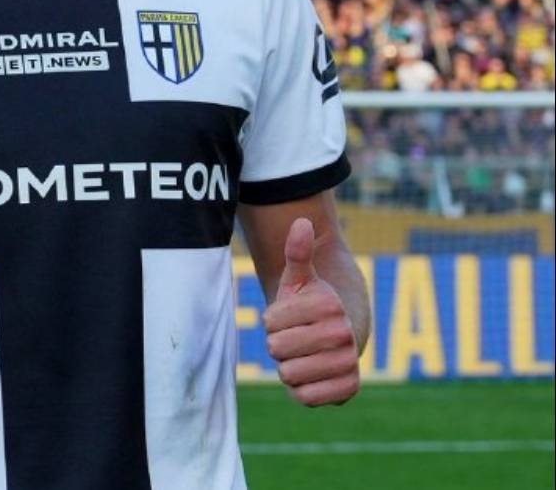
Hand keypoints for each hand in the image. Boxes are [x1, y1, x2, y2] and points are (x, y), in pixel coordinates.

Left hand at [263, 218, 358, 406]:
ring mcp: (347, 363)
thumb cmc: (309, 305)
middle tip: (294, 337)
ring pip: (288, 374)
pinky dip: (300, 390)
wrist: (334, 336)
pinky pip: (305, 397)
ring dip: (288, 367)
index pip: (271, 321)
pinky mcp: (347, 390)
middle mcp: (343, 334)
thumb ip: (296, 252)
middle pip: (277, 348)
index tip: (288, 316)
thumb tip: (302, 221)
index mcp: (329, 304)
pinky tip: (310, 375)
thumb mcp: (299, 277)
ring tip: (302, 355)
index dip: (272, 321)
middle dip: (278, 344)